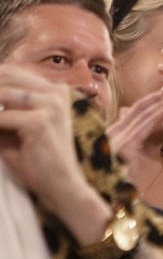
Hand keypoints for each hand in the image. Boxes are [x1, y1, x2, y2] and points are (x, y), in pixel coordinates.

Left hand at [0, 67, 100, 231]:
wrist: (61, 186)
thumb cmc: (37, 159)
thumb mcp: (17, 126)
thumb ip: (1, 109)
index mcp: (55, 91)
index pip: (11, 72)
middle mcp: (56, 93)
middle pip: (5, 76)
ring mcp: (51, 105)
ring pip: (1, 93)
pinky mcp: (40, 122)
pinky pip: (1, 116)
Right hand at [105, 91, 162, 192]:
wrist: (110, 200)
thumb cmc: (118, 182)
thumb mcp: (123, 159)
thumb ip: (127, 141)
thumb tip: (131, 127)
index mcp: (110, 135)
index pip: (131, 112)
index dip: (148, 101)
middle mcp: (110, 133)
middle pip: (135, 110)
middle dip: (155, 97)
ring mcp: (116, 139)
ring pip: (140, 115)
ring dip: (159, 102)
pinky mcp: (124, 147)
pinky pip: (143, 127)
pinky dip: (156, 115)